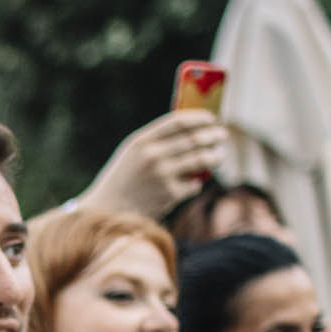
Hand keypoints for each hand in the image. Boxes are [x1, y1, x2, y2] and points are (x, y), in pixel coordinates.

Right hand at [77, 110, 228, 218]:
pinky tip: (190, 184)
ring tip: (219, 156)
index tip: (212, 118)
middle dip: (213, 136)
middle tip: (222, 136)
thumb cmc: (123, 181)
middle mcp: (152, 156)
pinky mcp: (170, 194)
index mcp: (141, 141)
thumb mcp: (132, 154)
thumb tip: (193, 131)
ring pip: (200, 160)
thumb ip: (157, 141)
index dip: (199, 118)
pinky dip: (195, 184)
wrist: (107, 213)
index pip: (178, 122)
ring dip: (214, 157)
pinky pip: (194, 184)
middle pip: (194, 139)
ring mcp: (162, 175)